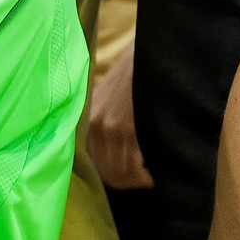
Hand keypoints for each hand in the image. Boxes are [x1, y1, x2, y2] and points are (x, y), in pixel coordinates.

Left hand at [88, 40, 153, 188]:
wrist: (145, 58)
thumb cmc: (130, 79)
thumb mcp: (105, 101)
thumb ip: (101, 126)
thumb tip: (108, 160)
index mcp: (85, 121)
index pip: (93, 165)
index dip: (112, 177)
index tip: (128, 179)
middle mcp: (92, 127)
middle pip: (106, 173)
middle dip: (126, 182)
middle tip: (143, 180)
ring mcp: (108, 129)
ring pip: (120, 173)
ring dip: (137, 181)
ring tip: (150, 175)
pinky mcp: (126, 129)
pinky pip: (133, 167)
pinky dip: (145, 176)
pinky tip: (154, 173)